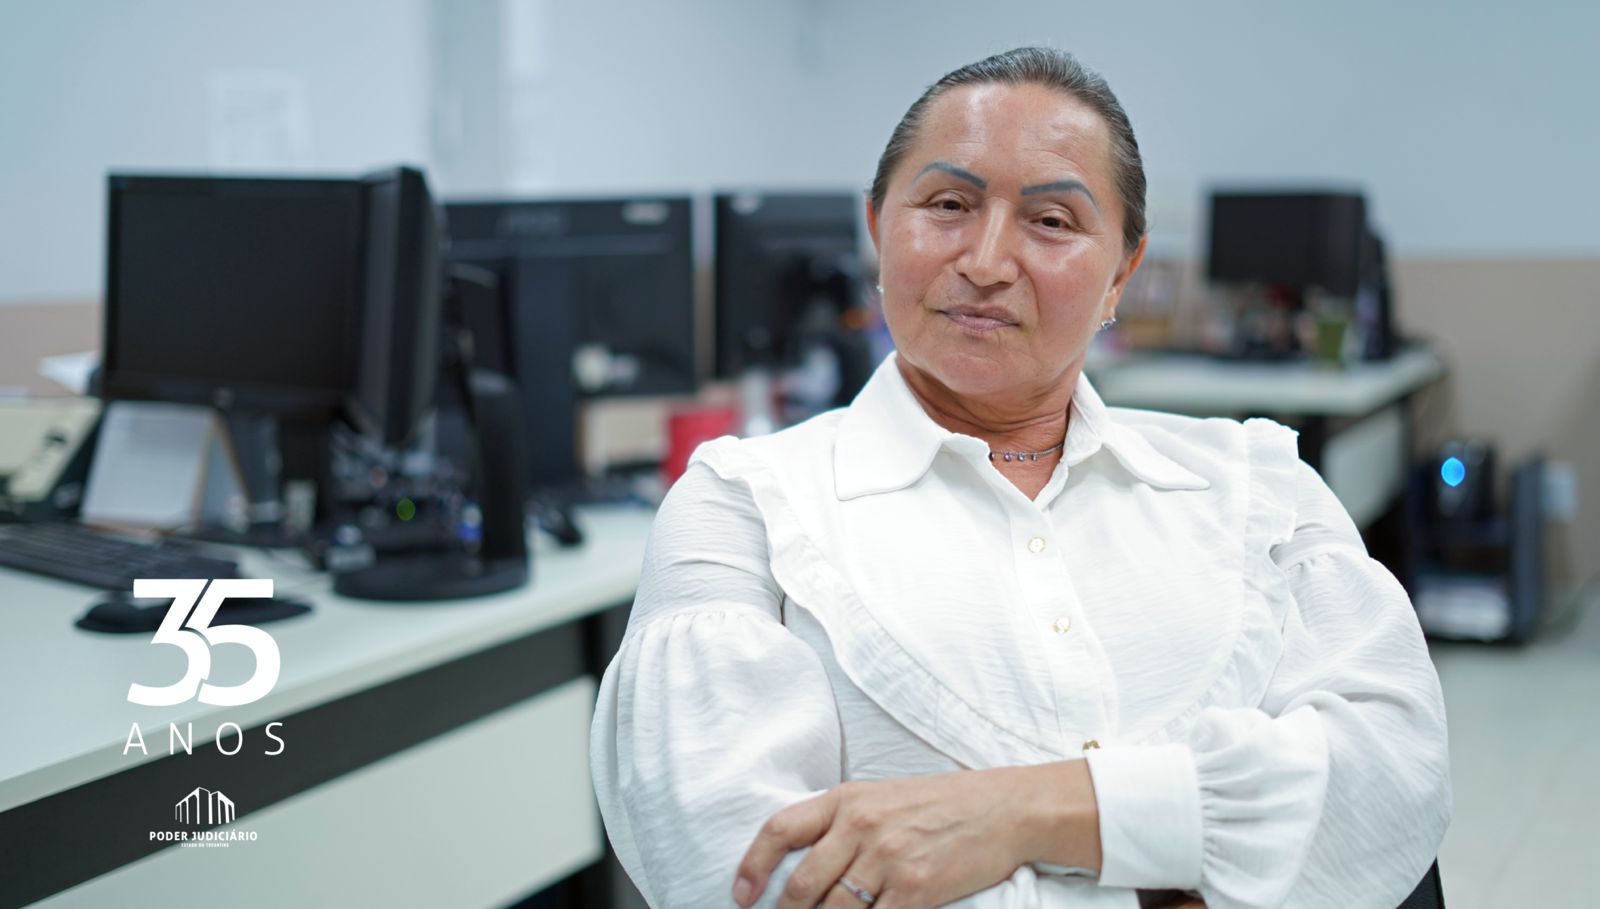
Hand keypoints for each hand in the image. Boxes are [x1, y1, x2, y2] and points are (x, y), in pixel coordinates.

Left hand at [732, 768, 1039, 908]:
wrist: (1003, 808)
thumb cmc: (940, 804)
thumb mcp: (881, 797)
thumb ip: (841, 823)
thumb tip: (802, 862)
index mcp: (847, 799)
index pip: (780, 829)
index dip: (753, 865)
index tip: (742, 895)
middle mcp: (861, 826)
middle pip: (802, 883)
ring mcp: (888, 859)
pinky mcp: (916, 889)